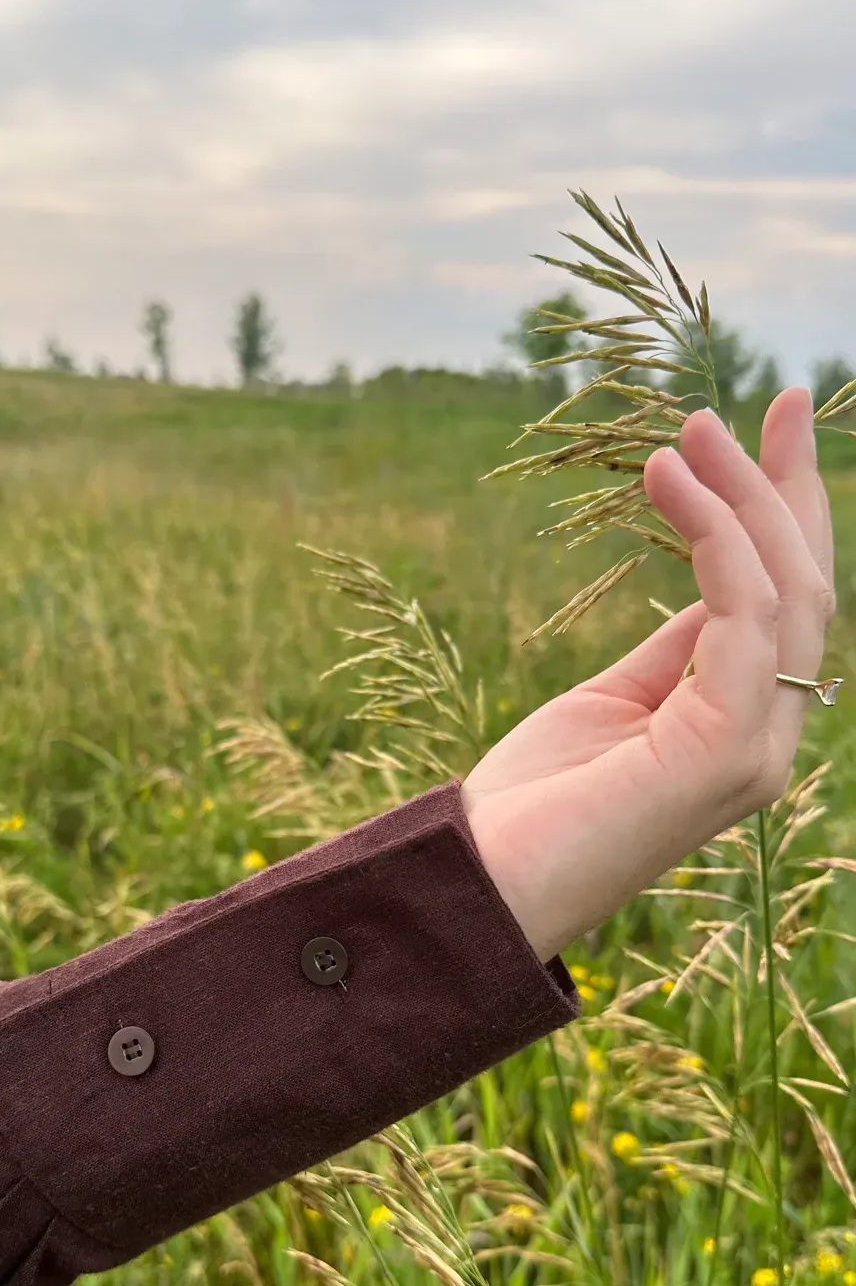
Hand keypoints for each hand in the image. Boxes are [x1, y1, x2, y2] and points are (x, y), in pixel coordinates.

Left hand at [460, 387, 836, 963]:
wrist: (481, 882)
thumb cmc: (536, 799)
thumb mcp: (615, 700)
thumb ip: (676, 650)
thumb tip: (712, 581)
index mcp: (741, 725)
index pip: (787, 604)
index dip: (785, 512)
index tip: (766, 426)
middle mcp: (765, 739)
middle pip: (805, 588)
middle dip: (784, 488)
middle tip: (756, 403)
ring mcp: (753, 751)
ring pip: (782, 592)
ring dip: (738, 499)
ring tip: (679, 436)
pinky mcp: (723, 754)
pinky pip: (742, 618)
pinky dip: (714, 540)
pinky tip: (669, 486)